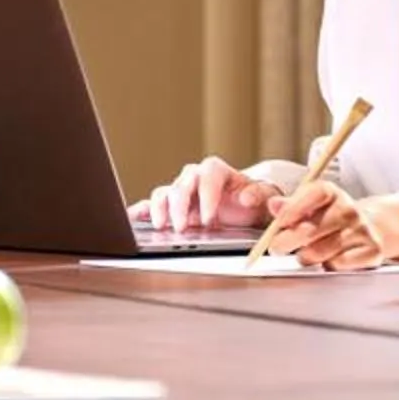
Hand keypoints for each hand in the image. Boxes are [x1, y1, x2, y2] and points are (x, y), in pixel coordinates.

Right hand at [133, 156, 283, 234]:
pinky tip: (134, 217)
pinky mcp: (171, 207)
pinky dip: (142, 210)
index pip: (208, 175)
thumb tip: (245, 197)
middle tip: (183, 227)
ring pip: (164, 193)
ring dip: (161, 209)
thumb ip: (259, 195)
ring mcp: (181, 192)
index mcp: (217, 171)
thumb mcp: (265, 197)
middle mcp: (195, 177)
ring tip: (162, 227)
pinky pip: (152, 205)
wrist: (245, 210)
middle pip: (182, 185)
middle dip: (180, 206)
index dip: (207, 196)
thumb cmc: (253, 201)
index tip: (209, 219)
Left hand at [264, 185, 398, 270]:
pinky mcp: (372, 251)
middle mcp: (349, 209)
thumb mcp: (308, 207)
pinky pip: (337, 265)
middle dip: (286, 242)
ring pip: (320, 251)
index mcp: (332, 193)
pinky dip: (327, 266)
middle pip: (310, 229)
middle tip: (277, 248)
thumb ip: (289, 207)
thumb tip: (273, 205)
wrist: (366, 230)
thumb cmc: (328, 219)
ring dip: (305, 257)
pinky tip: (327, 259)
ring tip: (305, 254)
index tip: (279, 223)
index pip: (314, 194)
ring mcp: (362, 231)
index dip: (293, 209)